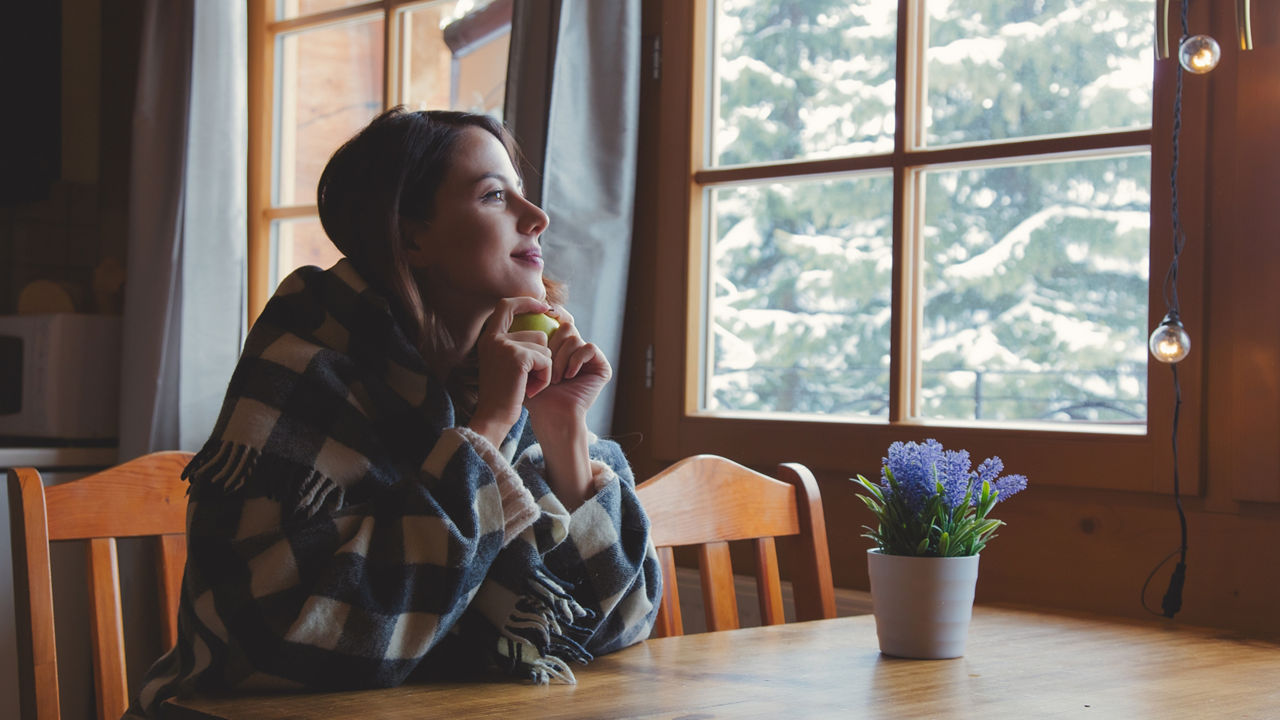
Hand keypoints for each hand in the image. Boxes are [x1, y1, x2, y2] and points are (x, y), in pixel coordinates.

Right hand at [469, 297, 554, 447]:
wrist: (493, 417)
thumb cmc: (503, 395)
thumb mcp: (503, 365)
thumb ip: (514, 346)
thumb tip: (541, 331)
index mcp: (488, 338)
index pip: (506, 305)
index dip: (526, 302)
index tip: (544, 306)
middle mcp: (494, 338)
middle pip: (537, 334)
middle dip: (542, 357)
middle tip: (529, 379)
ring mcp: (505, 346)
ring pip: (544, 348)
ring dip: (544, 369)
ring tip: (528, 384)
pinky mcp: (518, 357)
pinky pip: (546, 361)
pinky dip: (545, 377)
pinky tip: (532, 389)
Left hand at [524, 305, 611, 424]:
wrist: (550, 416)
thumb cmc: (534, 395)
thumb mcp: (524, 363)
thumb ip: (525, 339)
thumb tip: (520, 308)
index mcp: (561, 346)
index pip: (560, 320)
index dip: (554, 314)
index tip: (542, 315)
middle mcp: (577, 349)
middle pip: (566, 325)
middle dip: (552, 346)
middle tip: (545, 367)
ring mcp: (590, 358)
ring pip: (574, 338)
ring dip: (560, 359)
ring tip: (554, 379)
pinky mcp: (601, 366)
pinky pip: (588, 347)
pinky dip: (576, 360)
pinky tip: (569, 376)